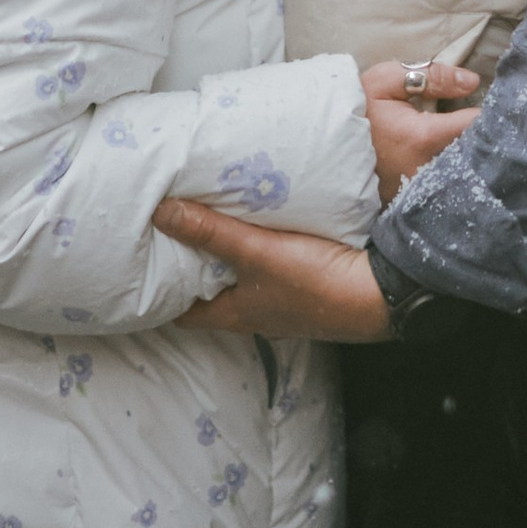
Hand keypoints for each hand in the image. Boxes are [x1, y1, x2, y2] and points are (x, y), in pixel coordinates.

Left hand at [157, 198, 393, 342]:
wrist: (382, 294)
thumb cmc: (318, 283)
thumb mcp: (257, 254)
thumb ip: (212, 232)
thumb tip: (161, 212)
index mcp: (238, 315)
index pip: (186, 314)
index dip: (162, 294)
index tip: (144, 269)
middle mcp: (258, 313)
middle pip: (214, 293)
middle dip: (195, 267)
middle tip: (174, 233)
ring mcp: (285, 301)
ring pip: (245, 280)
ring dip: (230, 256)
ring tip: (214, 219)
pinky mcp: (310, 283)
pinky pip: (274, 268)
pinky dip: (262, 250)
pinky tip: (265, 225)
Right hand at [359, 57, 482, 205]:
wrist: (320, 147)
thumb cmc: (354, 110)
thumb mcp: (386, 81)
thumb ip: (432, 77)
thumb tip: (472, 81)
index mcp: (424, 137)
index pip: (477, 125)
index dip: (491, 112)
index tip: (495, 104)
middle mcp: (427, 169)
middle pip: (476, 154)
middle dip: (485, 138)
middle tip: (493, 123)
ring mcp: (420, 190)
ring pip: (463, 172)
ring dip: (472, 158)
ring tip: (476, 141)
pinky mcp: (413, 202)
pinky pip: (447, 187)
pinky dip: (455, 175)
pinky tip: (456, 163)